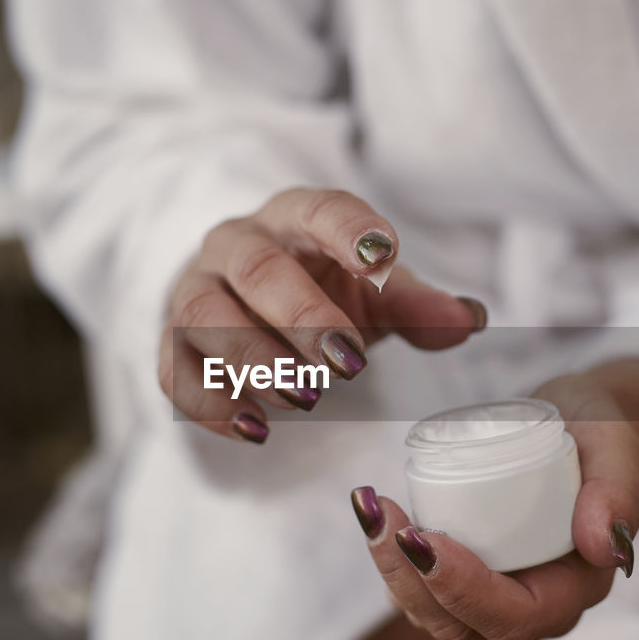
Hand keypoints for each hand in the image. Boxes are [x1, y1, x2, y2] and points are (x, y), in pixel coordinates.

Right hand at [159, 188, 485, 442]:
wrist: (247, 301)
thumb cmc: (323, 289)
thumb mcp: (375, 292)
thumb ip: (417, 305)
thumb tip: (468, 319)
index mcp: (295, 217)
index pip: (319, 208)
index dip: (350, 231)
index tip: (384, 260)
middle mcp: (236, 244)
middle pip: (258, 269)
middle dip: (303, 318)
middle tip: (348, 364)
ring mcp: (195, 289)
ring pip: (203, 315)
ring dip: (255, 361)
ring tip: (306, 401)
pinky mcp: (170, 341)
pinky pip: (174, 370)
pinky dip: (212, 404)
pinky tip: (256, 430)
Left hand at [350, 376, 638, 639]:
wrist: (580, 425)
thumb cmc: (601, 433)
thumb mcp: (617, 445)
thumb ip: (619, 489)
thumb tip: (605, 548)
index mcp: (575, 587)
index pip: (517, 617)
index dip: (465, 590)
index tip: (425, 540)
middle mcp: (534, 602)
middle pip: (461, 625)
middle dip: (410, 580)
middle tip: (382, 518)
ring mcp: (495, 592)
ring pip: (431, 611)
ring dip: (391, 568)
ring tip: (371, 509)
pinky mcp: (467, 571)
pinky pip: (420, 586)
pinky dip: (392, 555)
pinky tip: (373, 512)